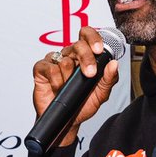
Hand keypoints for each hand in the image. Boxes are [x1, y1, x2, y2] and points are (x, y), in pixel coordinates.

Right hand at [33, 27, 120, 147]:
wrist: (67, 120)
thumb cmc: (82, 104)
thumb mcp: (101, 94)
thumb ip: (109, 79)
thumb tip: (113, 64)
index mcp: (84, 56)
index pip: (87, 36)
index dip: (93, 38)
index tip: (99, 49)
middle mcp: (70, 56)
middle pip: (78, 45)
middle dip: (86, 58)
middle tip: (89, 74)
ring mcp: (55, 61)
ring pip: (65, 59)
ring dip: (69, 77)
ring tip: (69, 87)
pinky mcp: (42, 69)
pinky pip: (50, 68)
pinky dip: (56, 80)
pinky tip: (58, 88)